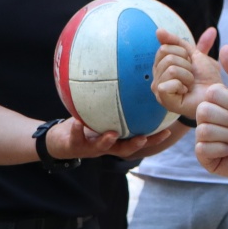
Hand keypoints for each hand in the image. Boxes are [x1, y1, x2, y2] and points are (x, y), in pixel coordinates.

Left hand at [44, 116, 181, 160]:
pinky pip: (75, 138)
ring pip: (101, 148)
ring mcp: (90, 147)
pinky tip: (77, 123)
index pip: (139, 139)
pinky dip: (76, 130)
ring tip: (112, 134)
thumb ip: (115, 103)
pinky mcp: (74, 145)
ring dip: (107, 141)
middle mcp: (106, 146)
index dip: (153, 138)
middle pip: (124, 149)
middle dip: (135, 145)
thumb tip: (131, 79)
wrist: (60, 141)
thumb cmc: (84, 123)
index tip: (167, 130)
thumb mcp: (101, 113)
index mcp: (116, 139)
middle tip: (143, 138)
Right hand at [153, 27, 219, 118]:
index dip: (183, 53)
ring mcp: (159, 90)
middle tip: (191, 76)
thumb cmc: (207, 77)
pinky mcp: (163, 100)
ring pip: (170, 68)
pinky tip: (185, 92)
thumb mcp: (194, 54)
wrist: (217, 94)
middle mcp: (157, 77)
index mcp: (162, 66)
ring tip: (190, 84)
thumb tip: (158, 30)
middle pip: (166, 56)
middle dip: (185, 63)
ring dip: (187, 75)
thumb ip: (179, 41)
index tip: (190, 64)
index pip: (164, 47)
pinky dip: (182, 85)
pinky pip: (167, 83)